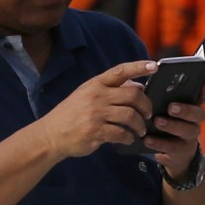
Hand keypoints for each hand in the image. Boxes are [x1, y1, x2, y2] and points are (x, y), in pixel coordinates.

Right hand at [36, 60, 154, 159]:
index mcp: (95, 84)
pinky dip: (129, 137)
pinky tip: (128, 138)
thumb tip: (139, 86)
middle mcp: (96, 96)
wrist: (51, 134)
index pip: (120, 71)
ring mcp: (95, 114)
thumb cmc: (73, 114)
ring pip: (130, 116)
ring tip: (140, 130)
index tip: (154, 66)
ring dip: (140, 125)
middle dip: (146, 106)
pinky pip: (121, 133)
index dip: (138, 67)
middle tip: (148, 114)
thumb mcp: (88, 95)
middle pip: (133, 96)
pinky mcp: (95, 131)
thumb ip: (112, 90)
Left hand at [148, 97, 204, 179]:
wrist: (172, 155)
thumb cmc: (166, 126)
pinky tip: (147, 139)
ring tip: (158, 122)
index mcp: (191, 108)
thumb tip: (140, 88)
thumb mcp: (164, 111)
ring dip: (172, 126)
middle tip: (171, 107)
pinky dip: (159, 143)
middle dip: (186, 110)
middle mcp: (194, 122)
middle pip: (199, 114)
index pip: (202, 96)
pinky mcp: (182, 152)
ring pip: (188, 130)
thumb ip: (159, 99)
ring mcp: (190, 137)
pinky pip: (172, 147)